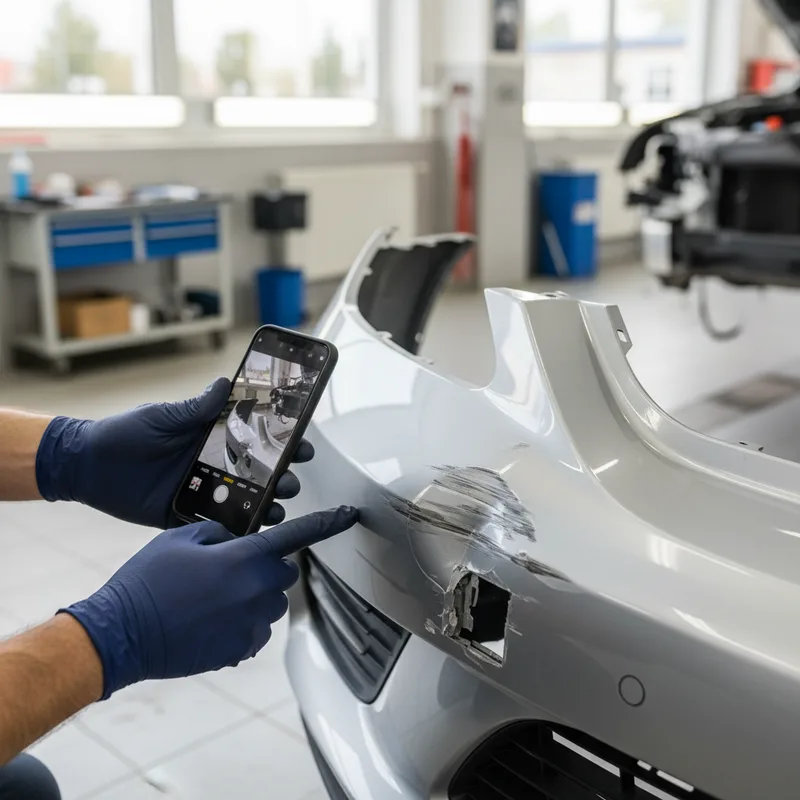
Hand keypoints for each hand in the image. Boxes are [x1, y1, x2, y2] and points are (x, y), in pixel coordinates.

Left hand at [35, 378, 314, 528]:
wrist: (86, 466)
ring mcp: (199, 491)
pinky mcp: (182, 515)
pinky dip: (233, 531)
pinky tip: (248, 533)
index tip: (302, 443)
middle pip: (257, 473)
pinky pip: (214, 526)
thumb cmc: (121, 435)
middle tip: (290, 480)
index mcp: (209, 438)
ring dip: (264, 506)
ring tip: (275, 509)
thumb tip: (226, 383)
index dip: (282, 441)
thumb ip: (194, 408)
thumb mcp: (161, 418)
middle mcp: (211, 465)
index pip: (255, 439)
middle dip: (281, 477)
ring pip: (243, 501)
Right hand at [61, 506, 358, 698]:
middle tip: (224, 570)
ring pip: (270, 602)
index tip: (351, 514)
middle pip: (282, 571)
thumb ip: (218, 532)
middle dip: (262, 567)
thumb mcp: (178, 538)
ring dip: (253, 596)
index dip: (328, 522)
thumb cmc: (147, 580)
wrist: (121, 634)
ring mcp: (252, 624)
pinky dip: (243, 623)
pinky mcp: (242, 649)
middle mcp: (256, 591)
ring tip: (211, 599)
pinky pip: (257, 629)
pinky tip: (209, 621)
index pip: (297, 534)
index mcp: (244, 558)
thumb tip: (236, 539)